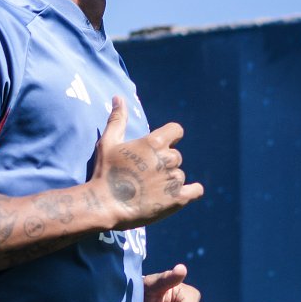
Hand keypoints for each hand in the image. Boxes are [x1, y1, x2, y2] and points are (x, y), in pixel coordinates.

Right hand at [91, 96, 203, 228]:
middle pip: (175, 155)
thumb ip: (117, 119)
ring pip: (178, 174)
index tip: (159, 145)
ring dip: (168, 179)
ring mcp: (174, 179)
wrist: (105, 204)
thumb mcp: (108, 142)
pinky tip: (180, 193)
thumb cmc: (105, 171)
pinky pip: (196, 191)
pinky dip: (191, 191)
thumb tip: (118, 97)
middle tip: (144, 173)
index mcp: (155, 143)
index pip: (177, 130)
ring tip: (148, 189)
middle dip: (163, 162)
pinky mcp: (178, 199)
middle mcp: (168, 159)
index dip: (170, 136)